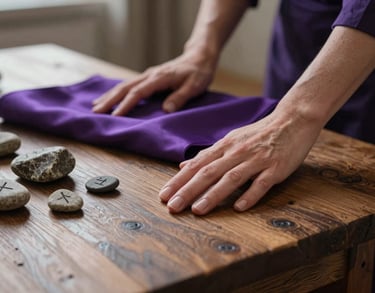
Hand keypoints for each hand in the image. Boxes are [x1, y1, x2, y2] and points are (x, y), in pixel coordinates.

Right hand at [92, 51, 217, 114]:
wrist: (199, 57)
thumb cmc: (198, 72)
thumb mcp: (194, 86)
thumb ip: (180, 97)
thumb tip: (165, 110)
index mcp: (159, 78)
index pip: (138, 92)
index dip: (126, 104)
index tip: (115, 115)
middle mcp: (150, 75)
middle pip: (125, 87)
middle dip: (110, 100)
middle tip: (96, 111)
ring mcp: (148, 75)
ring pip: (125, 85)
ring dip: (110, 95)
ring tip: (96, 106)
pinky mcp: (149, 77)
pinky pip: (130, 85)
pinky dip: (117, 92)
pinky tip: (110, 97)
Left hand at [158, 109, 321, 214]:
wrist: (292, 120)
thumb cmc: (259, 134)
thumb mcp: (231, 140)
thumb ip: (208, 155)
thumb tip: (183, 165)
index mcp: (224, 146)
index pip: (197, 165)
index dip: (179, 180)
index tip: (164, 195)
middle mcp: (237, 152)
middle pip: (209, 172)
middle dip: (189, 190)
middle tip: (173, 206)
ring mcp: (256, 159)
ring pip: (231, 178)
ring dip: (213, 195)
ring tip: (198, 210)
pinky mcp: (275, 167)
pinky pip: (261, 183)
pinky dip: (250, 195)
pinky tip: (239, 207)